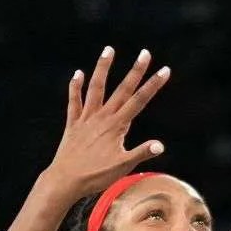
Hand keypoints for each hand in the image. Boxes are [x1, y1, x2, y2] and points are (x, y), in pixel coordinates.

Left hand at [42, 47, 170, 199]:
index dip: (153, 85)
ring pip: (96, 88)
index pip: (139, 101)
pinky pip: (74, 101)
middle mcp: (103, 117)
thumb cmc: (95, 176)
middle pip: (122, 89)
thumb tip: (160, 145)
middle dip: (135, 71)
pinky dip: (76, 87)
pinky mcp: (73, 124)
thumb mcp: (122, 167)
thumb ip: (141, 153)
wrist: (65, 180)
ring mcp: (86, 118)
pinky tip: (78, 73)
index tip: (164, 70)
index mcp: (117, 126)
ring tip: (109, 50)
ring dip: (103, 68)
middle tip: (145, 53)